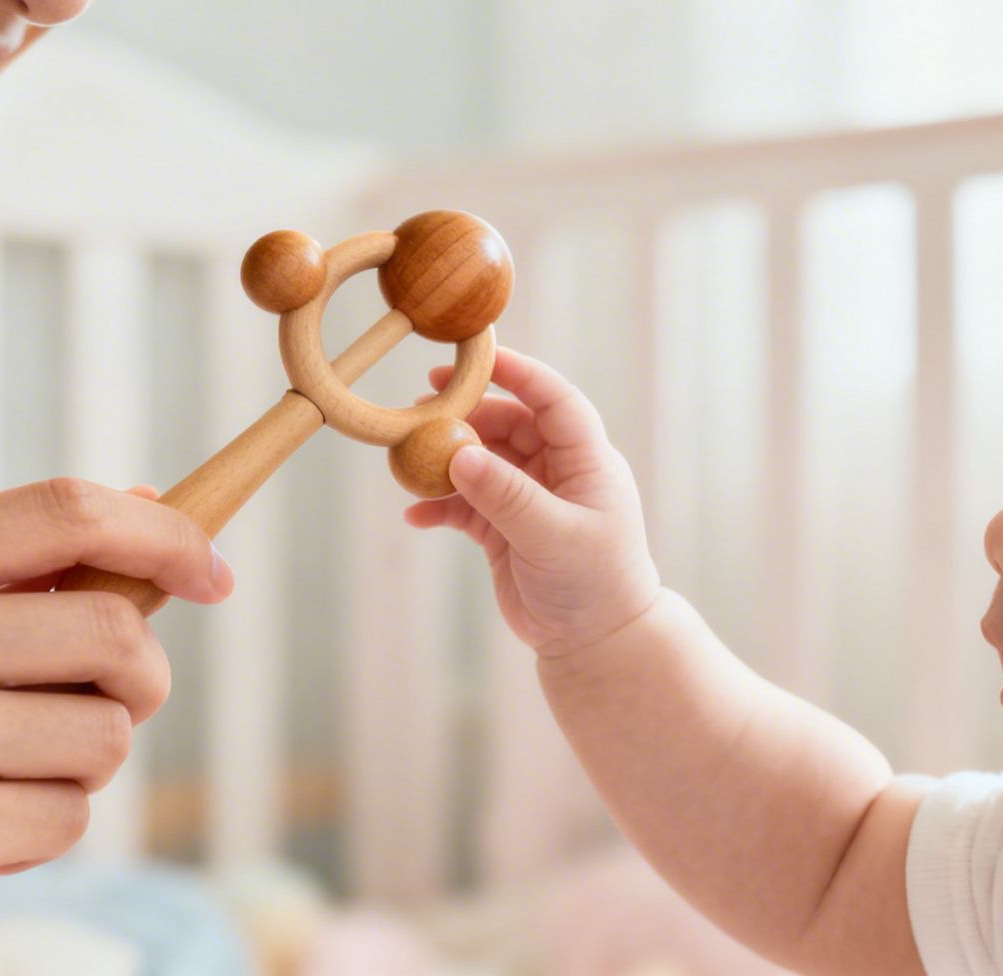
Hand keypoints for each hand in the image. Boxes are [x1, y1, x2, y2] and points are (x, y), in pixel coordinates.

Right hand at [0, 479, 230, 975]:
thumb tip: (143, 504)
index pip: (68, 507)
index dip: (165, 533)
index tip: (213, 570)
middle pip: (116, 628)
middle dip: (139, 681)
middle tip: (98, 710)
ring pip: (108, 733)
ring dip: (79, 767)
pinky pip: (72, 815)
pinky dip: (41, 833)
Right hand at [405, 347, 659, 657]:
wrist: (595, 645)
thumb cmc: (594, 586)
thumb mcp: (553, 536)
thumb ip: (506, 496)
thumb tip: (458, 453)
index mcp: (586, 460)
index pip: (552, 399)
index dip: (516, 373)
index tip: (473, 359)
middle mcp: (557, 470)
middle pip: (508, 423)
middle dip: (465, 416)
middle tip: (419, 412)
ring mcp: (529, 498)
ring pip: (481, 460)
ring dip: (446, 460)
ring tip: (407, 462)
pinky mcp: (505, 528)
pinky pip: (466, 503)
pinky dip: (440, 505)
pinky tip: (414, 515)